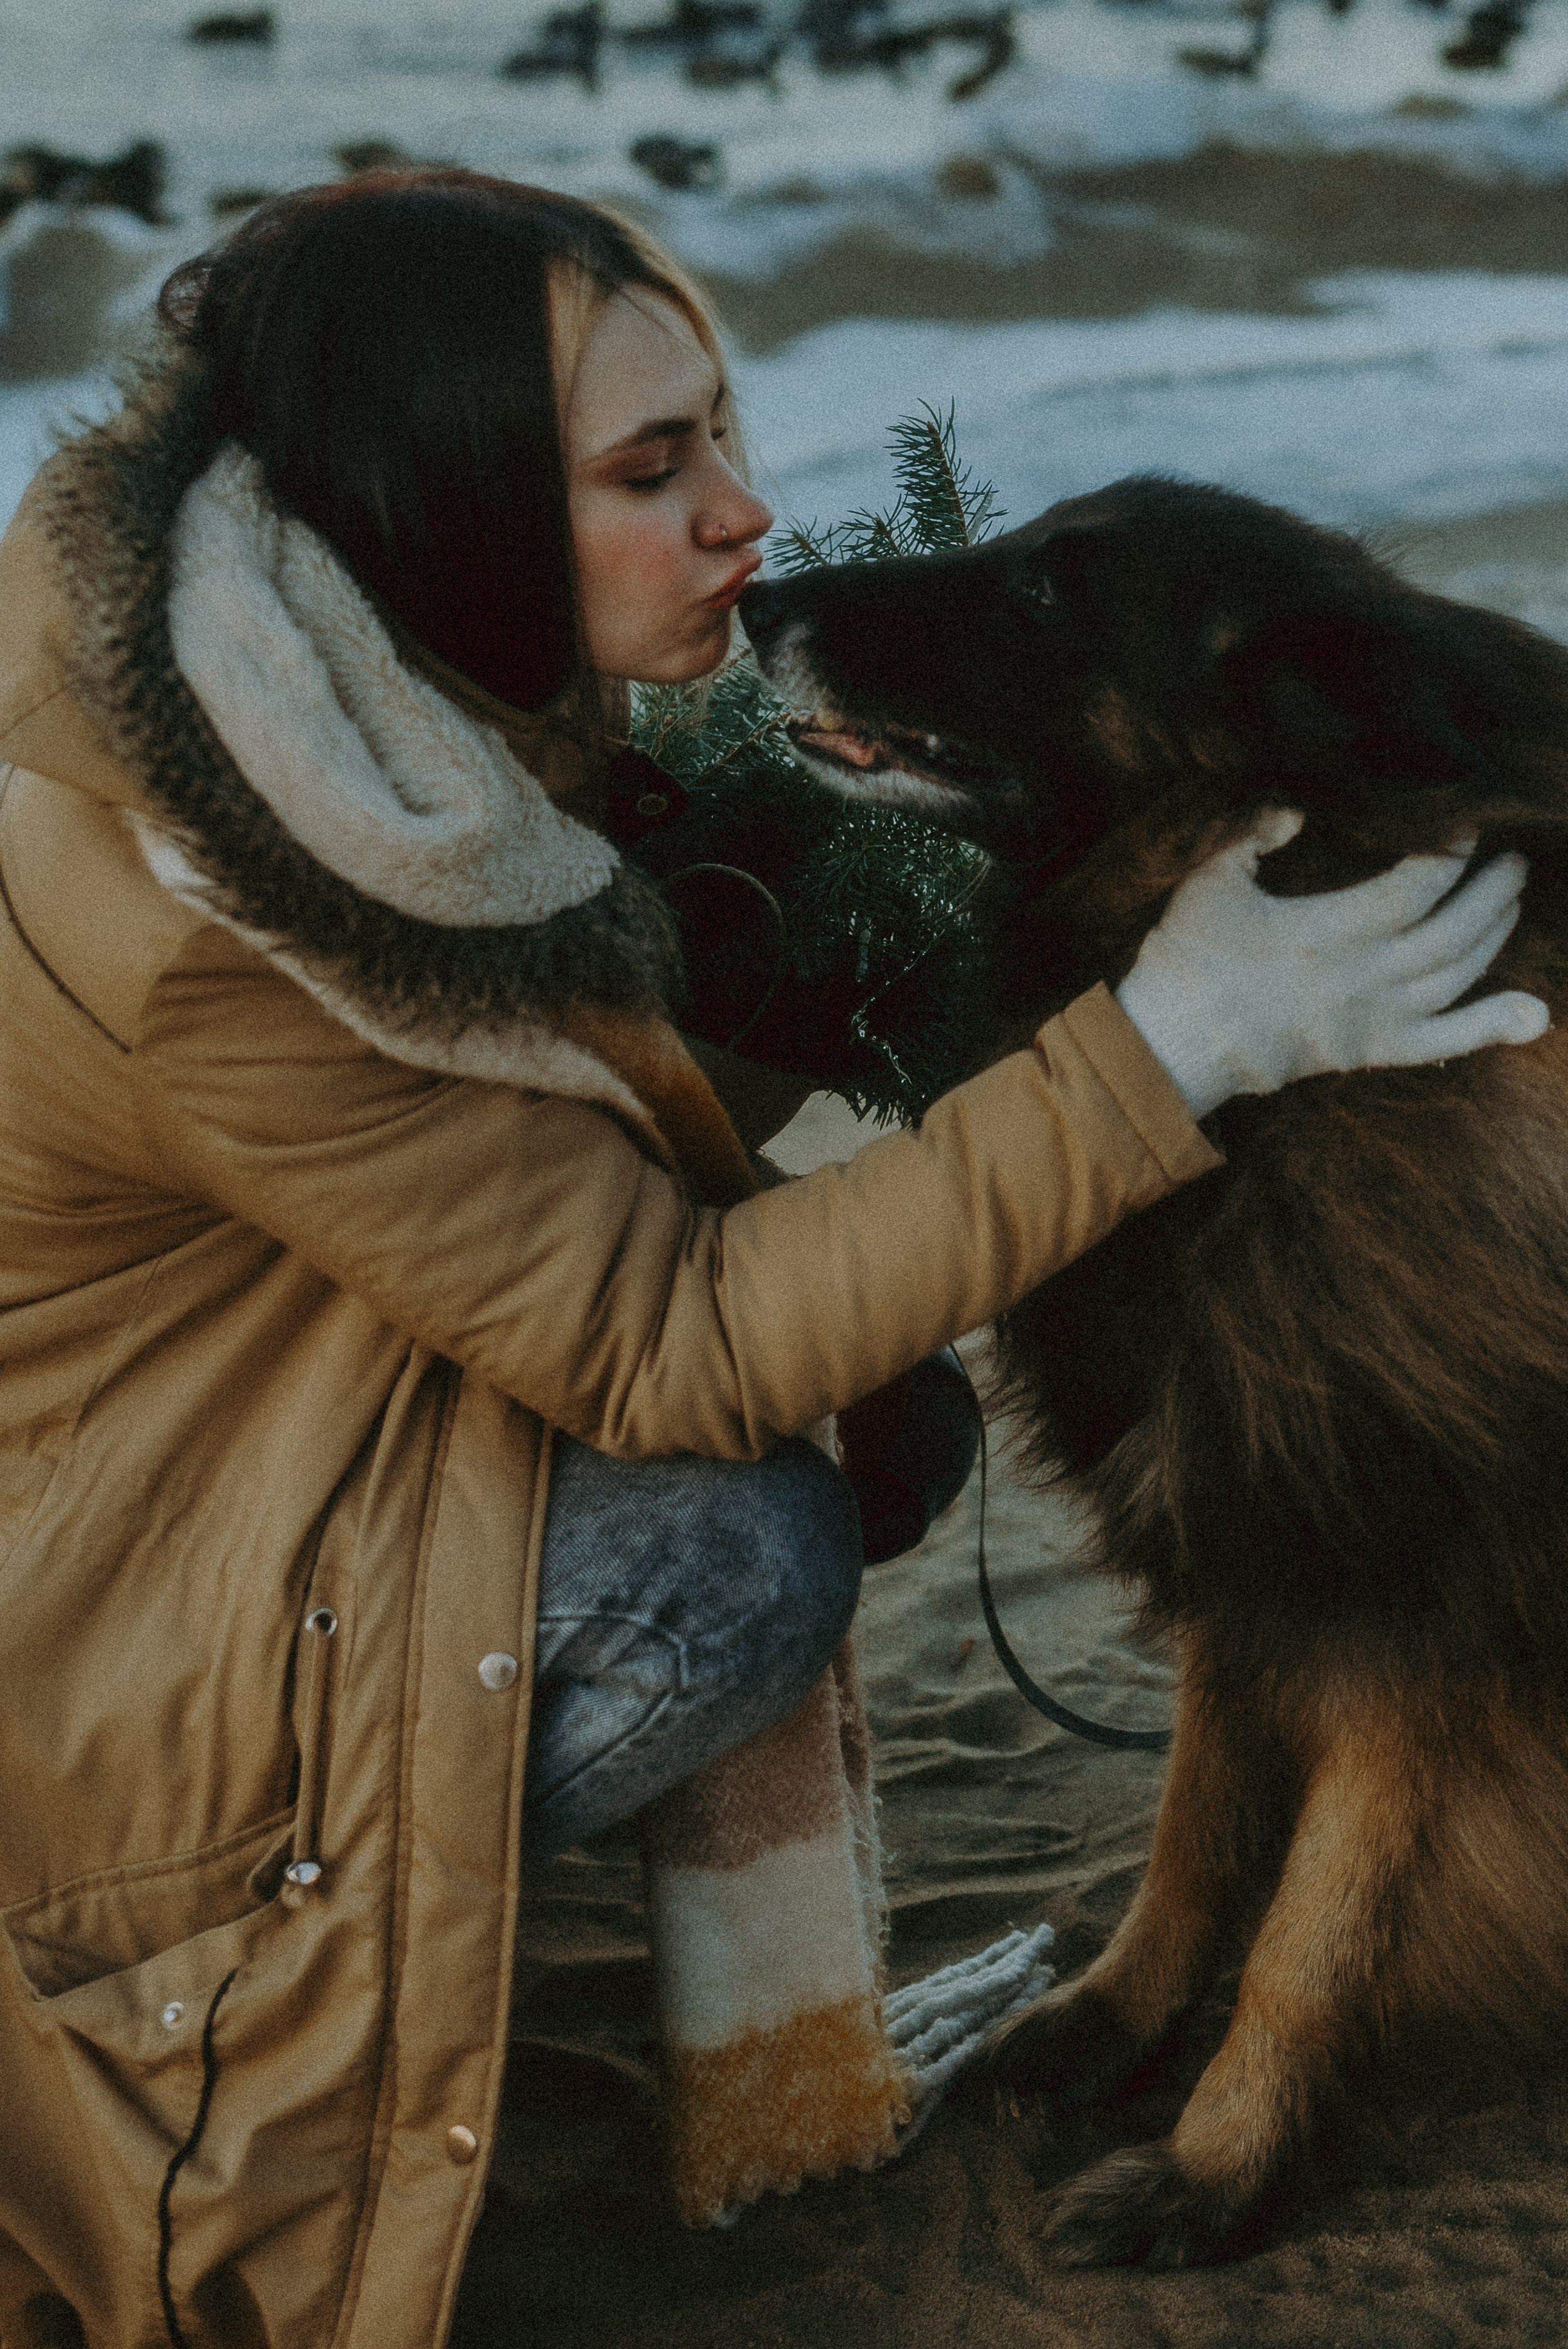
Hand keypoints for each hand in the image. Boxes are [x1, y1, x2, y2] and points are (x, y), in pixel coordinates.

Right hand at [1115, 808, 1550, 1120]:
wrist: (1175, 1044)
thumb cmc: (1189, 959)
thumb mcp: (1209, 880)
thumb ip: (1253, 833)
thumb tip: (1298, 804)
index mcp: (1325, 934)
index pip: (1413, 888)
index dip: (1448, 852)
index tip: (1465, 820)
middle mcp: (1362, 980)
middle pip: (1452, 932)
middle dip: (1491, 890)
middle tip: (1511, 857)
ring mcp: (1372, 1020)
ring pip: (1457, 977)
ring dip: (1495, 935)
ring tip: (1512, 898)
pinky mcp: (1371, 1051)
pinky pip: (1444, 1043)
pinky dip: (1493, 1029)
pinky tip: (1536, 1015)